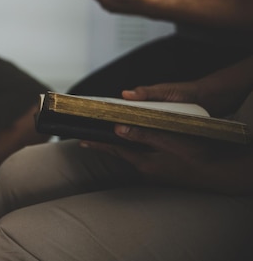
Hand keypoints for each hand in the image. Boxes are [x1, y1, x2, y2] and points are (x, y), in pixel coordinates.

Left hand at [82, 124, 252, 194]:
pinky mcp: (164, 172)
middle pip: (120, 154)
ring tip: (106, 140)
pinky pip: (143, 159)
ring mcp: (155, 173)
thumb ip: (143, 134)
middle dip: (105, 146)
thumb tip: (118, 129)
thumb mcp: (169, 141)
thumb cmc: (197, 155)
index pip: (114, 151)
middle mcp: (146, 170)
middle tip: (88, 140)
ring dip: (119, 148)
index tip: (81, 141)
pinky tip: (135, 145)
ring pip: (131, 157)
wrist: (221, 173)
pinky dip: (134, 151)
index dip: (98, 144)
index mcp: (144, 163)